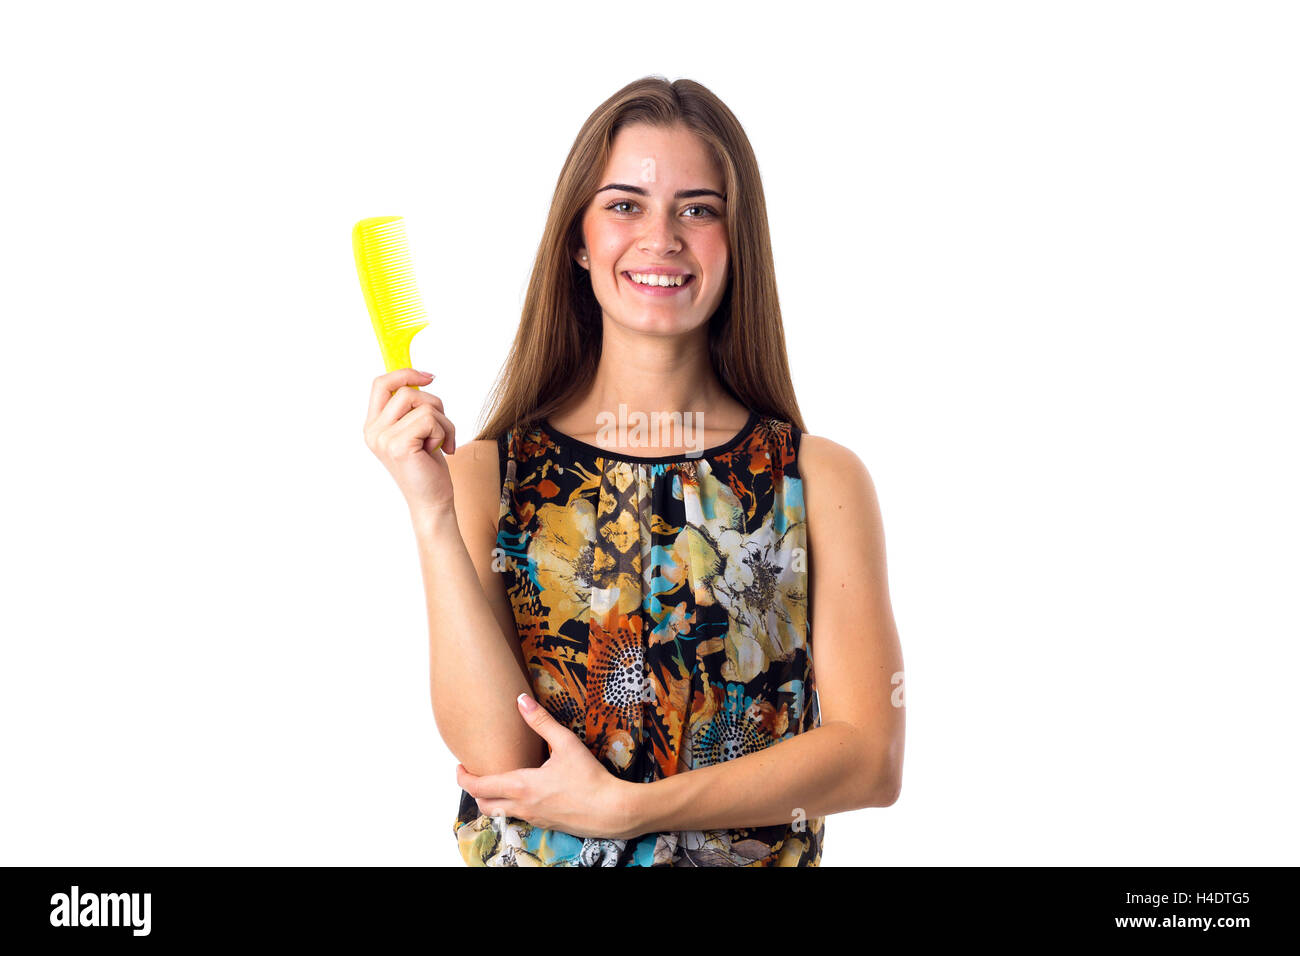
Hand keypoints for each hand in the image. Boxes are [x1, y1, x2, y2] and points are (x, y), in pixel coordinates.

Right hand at [362, 367, 458, 517]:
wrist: (432, 501)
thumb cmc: (427, 467)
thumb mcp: (416, 431)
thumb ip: (412, 408)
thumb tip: (421, 376)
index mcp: (374, 425)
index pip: (380, 384)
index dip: (405, 373)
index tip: (429, 376)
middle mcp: (373, 431)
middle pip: (406, 391)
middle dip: (435, 405)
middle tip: (442, 428)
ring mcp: (383, 438)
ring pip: (423, 404)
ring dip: (443, 422)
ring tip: (441, 442)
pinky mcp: (398, 445)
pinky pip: (430, 419)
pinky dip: (444, 433)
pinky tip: (440, 450)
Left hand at [455, 693, 639, 841]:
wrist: (611, 811)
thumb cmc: (590, 778)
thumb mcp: (567, 744)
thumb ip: (541, 722)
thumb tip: (521, 700)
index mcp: (522, 786)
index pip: (479, 786)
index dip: (463, 777)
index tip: (460, 766)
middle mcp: (522, 806)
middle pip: (483, 804)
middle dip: (474, 790)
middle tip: (474, 774)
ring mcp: (532, 818)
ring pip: (499, 814)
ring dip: (492, 800)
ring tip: (497, 782)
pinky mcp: (544, 824)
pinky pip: (517, 817)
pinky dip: (510, 806)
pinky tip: (524, 792)